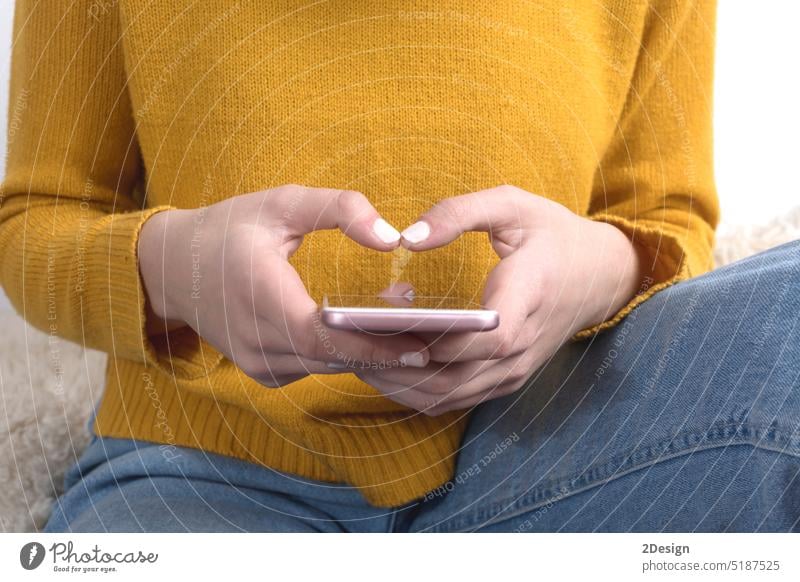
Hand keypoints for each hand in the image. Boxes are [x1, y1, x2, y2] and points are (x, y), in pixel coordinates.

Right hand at [137, 185, 429, 386]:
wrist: (174, 268)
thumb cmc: (230, 228)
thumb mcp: (283, 202)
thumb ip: (340, 209)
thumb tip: (393, 237)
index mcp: (259, 297)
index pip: (324, 336)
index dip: (374, 345)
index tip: (422, 342)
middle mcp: (256, 343)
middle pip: (334, 359)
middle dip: (387, 351)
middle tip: (439, 338)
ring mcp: (258, 364)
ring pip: (329, 367)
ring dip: (371, 354)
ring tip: (419, 331)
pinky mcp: (263, 371)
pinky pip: (316, 368)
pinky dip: (348, 355)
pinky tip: (378, 334)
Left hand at [355, 185, 644, 414]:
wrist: (598, 276)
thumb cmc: (552, 235)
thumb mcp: (513, 204)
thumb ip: (460, 212)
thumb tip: (408, 236)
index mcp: (531, 296)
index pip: (491, 336)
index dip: (443, 339)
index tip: (391, 326)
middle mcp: (523, 346)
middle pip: (458, 376)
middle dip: (400, 365)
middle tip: (347, 343)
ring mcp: (514, 370)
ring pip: (451, 396)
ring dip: (401, 384)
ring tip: (354, 359)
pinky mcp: (504, 379)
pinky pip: (456, 399)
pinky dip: (417, 392)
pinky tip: (383, 371)